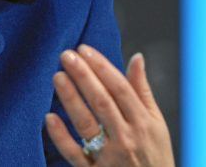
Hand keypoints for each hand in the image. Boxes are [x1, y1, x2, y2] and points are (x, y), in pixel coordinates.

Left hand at [44, 45, 174, 166]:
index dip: (101, 67)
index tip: (84, 49)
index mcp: (143, 123)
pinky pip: (74, 154)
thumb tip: (137, 57)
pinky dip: (61, 137)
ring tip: (57, 76)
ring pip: (87, 124)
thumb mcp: (156, 124)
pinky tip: (49, 117)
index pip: (120, 88)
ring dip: (71, 99)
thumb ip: (142, 91)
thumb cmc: (155, 156)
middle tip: (66, 55)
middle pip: (102, 102)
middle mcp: (127, 139)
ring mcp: (110, 158)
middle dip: (83, 76)